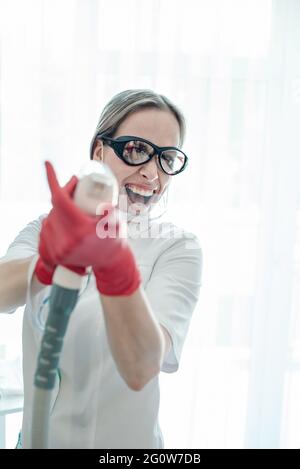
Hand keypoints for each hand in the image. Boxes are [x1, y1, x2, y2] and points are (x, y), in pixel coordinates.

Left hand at [35, 161, 140, 295]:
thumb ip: (111, 213)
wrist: (109, 264)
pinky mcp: (53, 254)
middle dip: (62, 194)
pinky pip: (47, 230)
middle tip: (74, 187)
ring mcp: (57, 249)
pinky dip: (54, 222)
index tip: (48, 164)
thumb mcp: (116, 224)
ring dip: (58, 210)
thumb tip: (104, 204)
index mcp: (79, 230)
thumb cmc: (114, 241)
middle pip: (55, 207)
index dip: (52, 179)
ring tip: (73, 208)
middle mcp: (64, 240)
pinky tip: (64, 222)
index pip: (60, 199)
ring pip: (50, 218)